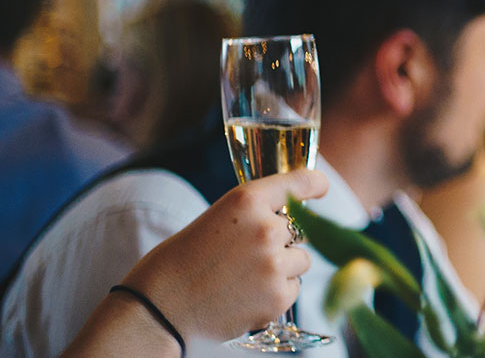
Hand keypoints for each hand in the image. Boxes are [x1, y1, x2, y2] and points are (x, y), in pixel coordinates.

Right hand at [117, 170, 327, 339]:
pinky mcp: (279, 295)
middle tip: (244, 257)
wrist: (159, 307)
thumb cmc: (180, 263)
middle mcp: (266, 228)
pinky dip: (276, 293)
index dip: (313, 184)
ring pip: (301, 260)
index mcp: (245, 201)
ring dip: (282, 268)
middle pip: (299, 230)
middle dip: (280, 242)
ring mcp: (275, 263)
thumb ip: (251, 217)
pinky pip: (294, 288)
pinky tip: (245, 296)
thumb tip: (287, 222)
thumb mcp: (214, 222)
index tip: (320, 187)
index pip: (298, 183)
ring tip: (243, 278)